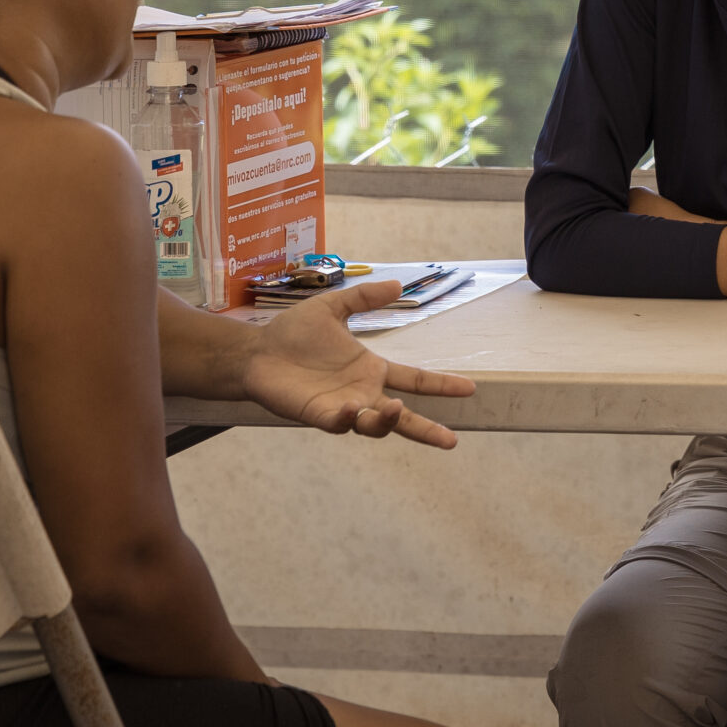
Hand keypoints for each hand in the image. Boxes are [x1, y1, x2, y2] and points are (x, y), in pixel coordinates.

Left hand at [238, 282, 476, 446]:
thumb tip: (398, 284)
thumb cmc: (293, 334)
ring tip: (393, 409)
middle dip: (427, 430)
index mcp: (371, 369)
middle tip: (450, 441)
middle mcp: (363, 392)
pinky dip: (350, 420)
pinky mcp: (319, 415)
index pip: (415, 379)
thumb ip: (364, 298)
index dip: (441, 384)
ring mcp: (343, 407)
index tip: (470, 388)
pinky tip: (352, 410)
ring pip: (375, 425)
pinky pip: (341, 423)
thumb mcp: (333, 308)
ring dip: (388, 421)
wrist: (256, 352)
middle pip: (403, 417)